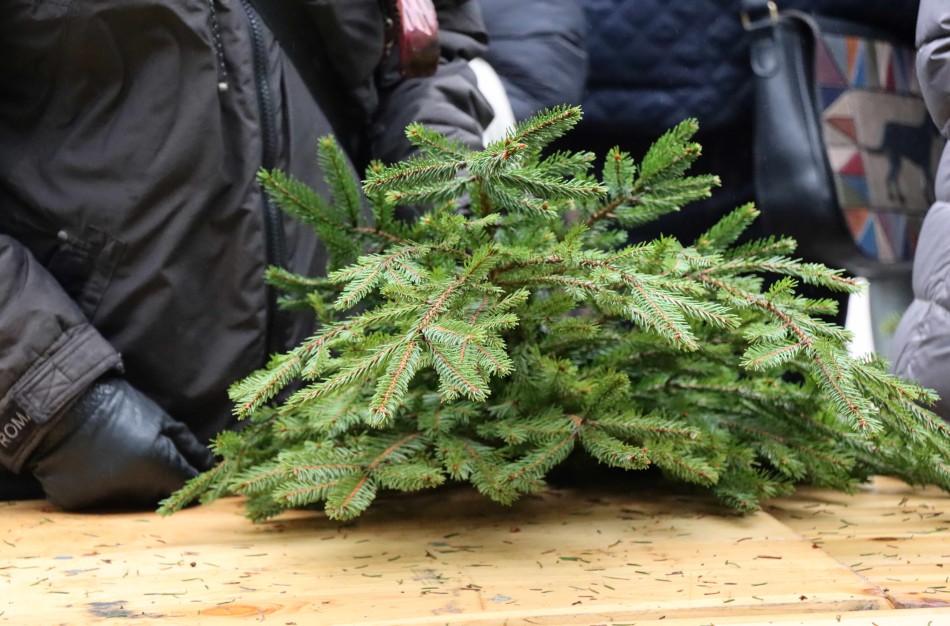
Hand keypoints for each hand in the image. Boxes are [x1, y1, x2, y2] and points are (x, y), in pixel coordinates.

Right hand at [28, 377, 214, 509]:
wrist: (60, 405)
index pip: (187, 486)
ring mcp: (101, 499)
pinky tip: (100, 466)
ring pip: (131, 501)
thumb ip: (188, 447)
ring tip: (125, 460)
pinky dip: (105, 488)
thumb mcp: (160, 419)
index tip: (193, 474)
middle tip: (153, 461)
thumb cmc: (118, 406)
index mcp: (157, 466)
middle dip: (164, 483)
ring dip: (135, 487)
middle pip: (159, 496)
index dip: (194, 482)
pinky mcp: (76, 503)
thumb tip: (211, 465)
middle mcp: (132, 490)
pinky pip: (101, 501)